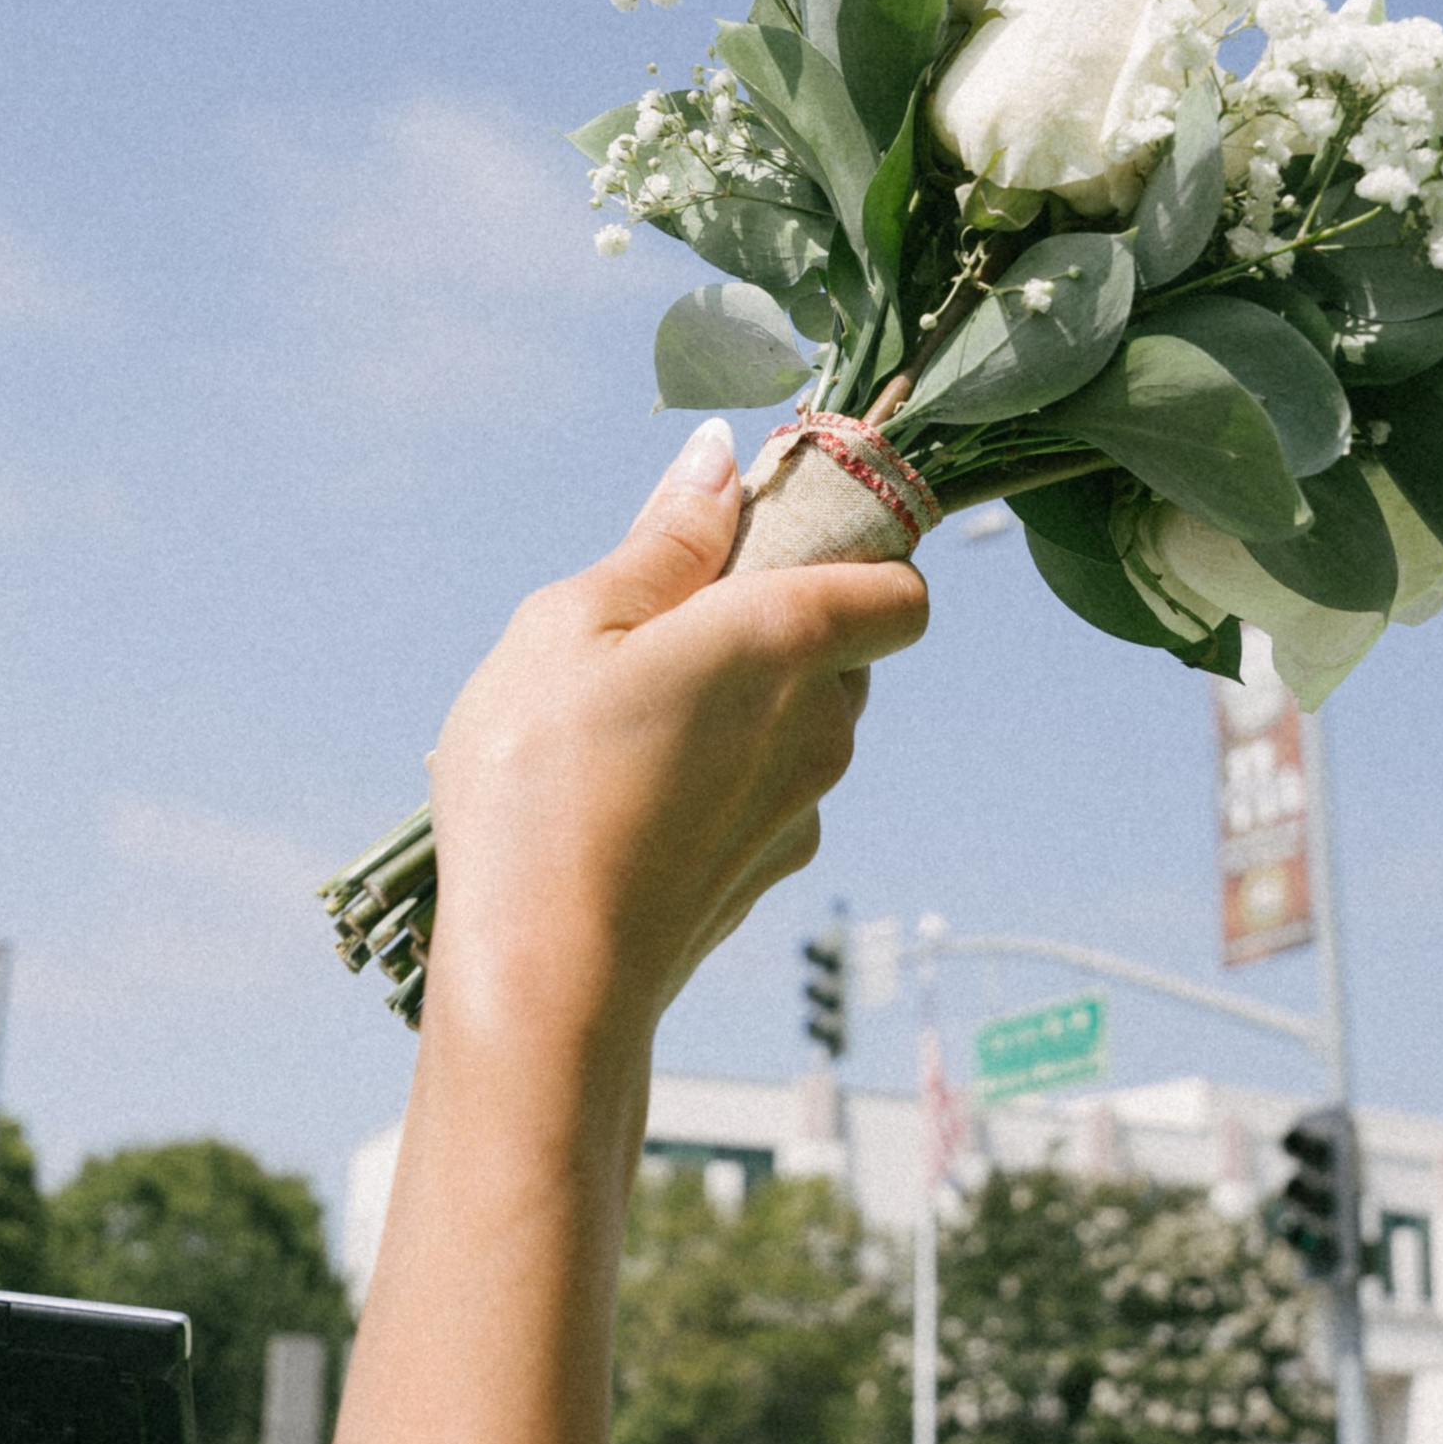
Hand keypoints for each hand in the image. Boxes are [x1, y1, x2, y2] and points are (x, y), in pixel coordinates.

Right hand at [425, 417, 926, 1051]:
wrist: (547, 983)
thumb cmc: (542, 787)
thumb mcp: (572, 624)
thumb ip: (664, 539)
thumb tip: (723, 460)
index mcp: (789, 638)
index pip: (900, 583)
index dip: (849, 554)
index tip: (761, 546)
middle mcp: (824, 724)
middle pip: (842, 649)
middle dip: (771, 625)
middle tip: (657, 631)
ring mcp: (806, 808)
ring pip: (800, 725)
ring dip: (739, 707)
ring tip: (625, 724)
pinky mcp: (771, 871)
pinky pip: (765, 794)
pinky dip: (717, 781)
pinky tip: (628, 798)